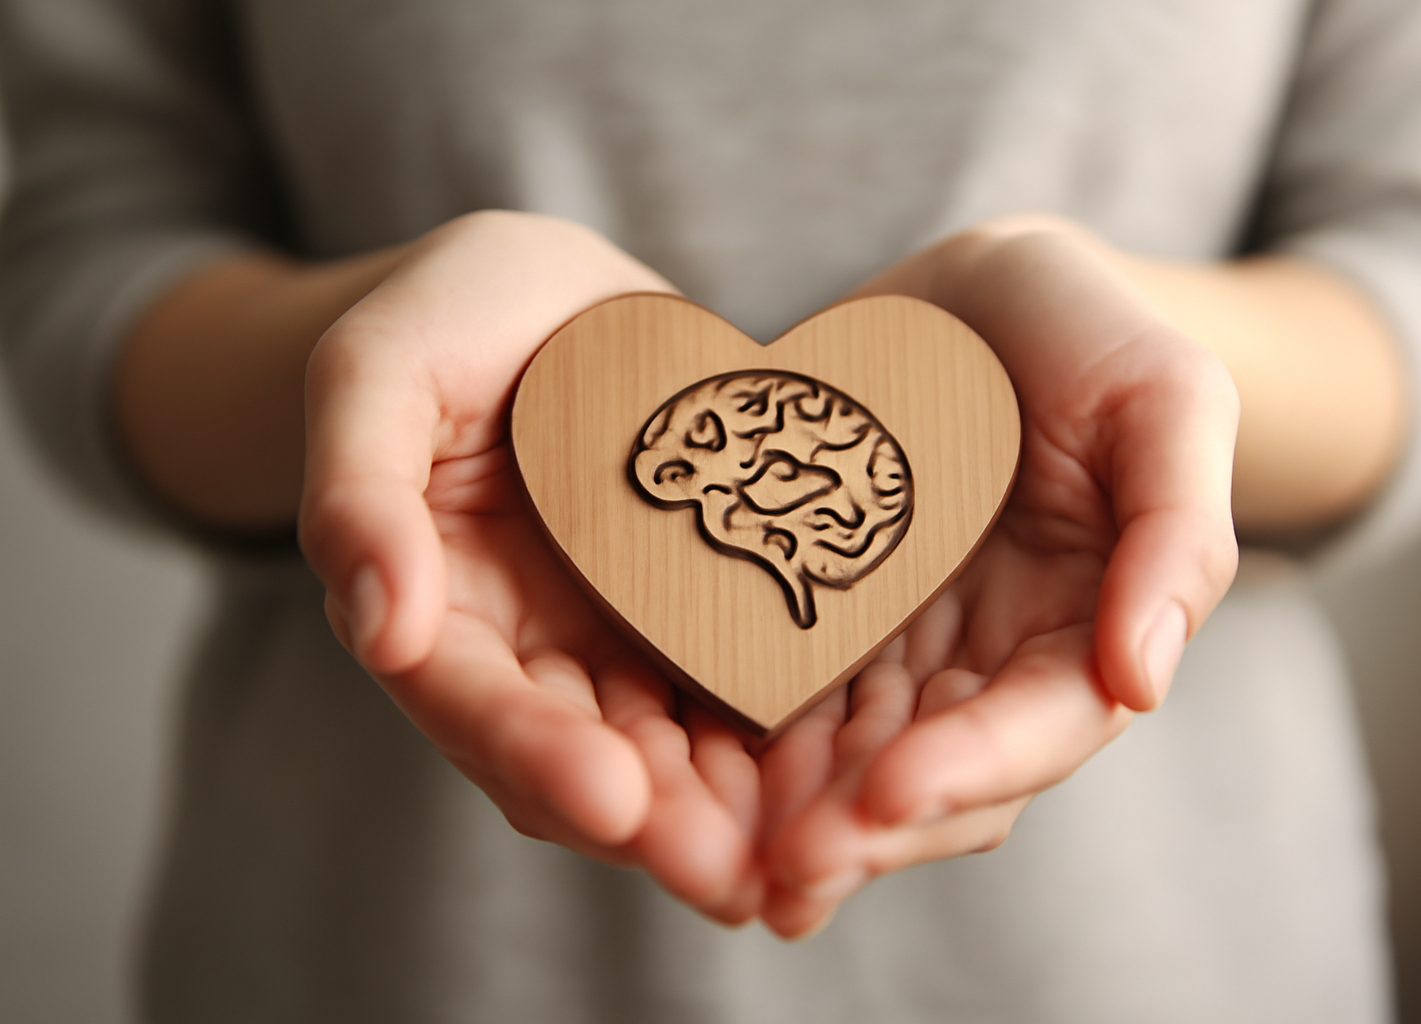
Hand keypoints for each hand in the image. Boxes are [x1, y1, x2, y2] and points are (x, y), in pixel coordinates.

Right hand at [299, 211, 763, 922]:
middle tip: (730, 869)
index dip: (533, 754)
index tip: (612, 797)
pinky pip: (729, 689)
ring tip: (797, 853)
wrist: (556, 292)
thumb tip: (378, 632)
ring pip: (660, 748)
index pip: (469, 702)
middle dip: (649, 821)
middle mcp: (518, 649)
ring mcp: (606, 640)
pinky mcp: (687, 617)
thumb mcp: (380, 369)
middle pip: (574, 759)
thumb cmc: (451, 312)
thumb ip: (359, 492)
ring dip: (721, 811)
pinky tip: (839, 773)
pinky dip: (773, 739)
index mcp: (429, 606)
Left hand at [756, 221, 1239, 936]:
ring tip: (716, 853)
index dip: (970, 769)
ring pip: (843, 759)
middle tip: (786, 870)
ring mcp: (898, 650)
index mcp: (1083, 632)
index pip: (1040, 727)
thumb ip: (1177, 534)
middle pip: (933, 776)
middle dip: (864, 829)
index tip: (888, 793)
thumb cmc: (1087, 331)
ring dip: (788, 815)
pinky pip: (773, 688)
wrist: (971, 292)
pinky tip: (675, 768)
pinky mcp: (817, 617)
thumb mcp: (1166, 400)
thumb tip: (1141, 683)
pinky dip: (734, 738)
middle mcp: (986, 665)